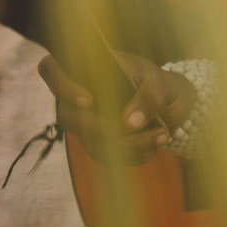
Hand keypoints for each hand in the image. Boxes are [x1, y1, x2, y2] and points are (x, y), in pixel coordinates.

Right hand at [36, 51, 191, 162]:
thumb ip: (148, 97)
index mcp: (89, 70)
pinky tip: (157, 142)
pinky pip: (107, 157)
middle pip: (68, 116)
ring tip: (162, 134)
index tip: (88, 100)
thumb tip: (130, 122)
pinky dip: (134, 153)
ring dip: (128, 144)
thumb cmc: (161, 85)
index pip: (53, 69)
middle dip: (102, 127)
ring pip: (90, 142)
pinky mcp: (98, 144)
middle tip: (138, 126)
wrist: (174, 104)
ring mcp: (85, 123)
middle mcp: (78, 97)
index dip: (61, 85)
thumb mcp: (162, 84)